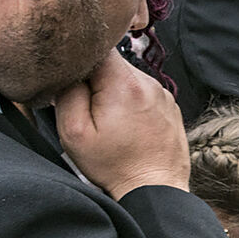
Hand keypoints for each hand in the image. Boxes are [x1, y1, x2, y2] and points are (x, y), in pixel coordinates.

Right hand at [56, 52, 188, 199]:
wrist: (156, 191)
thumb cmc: (114, 166)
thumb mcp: (75, 131)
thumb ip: (68, 92)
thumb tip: (70, 72)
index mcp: (126, 84)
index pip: (98, 46)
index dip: (80, 59)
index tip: (74, 80)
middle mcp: (150, 84)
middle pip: (113, 64)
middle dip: (96, 80)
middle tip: (90, 108)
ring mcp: (164, 96)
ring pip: (128, 79)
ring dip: (114, 93)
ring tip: (111, 122)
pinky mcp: (170, 109)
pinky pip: (143, 95)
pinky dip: (131, 104)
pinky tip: (127, 127)